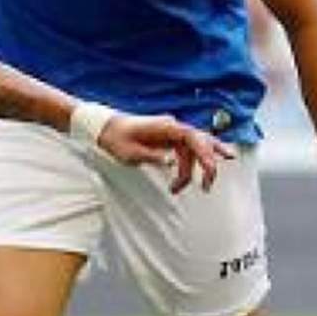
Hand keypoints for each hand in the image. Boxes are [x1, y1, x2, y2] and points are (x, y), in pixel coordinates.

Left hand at [98, 115, 232, 193]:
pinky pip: (185, 154)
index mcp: (165, 126)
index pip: (193, 137)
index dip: (205, 151)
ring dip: (188, 172)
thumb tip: (171, 162)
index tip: (209, 168)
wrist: (107, 129)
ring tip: (175, 189)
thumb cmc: (116, 138)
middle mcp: (173, 128)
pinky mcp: (170, 141)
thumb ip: (152, 156)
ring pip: (192, 153)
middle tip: (207, 185)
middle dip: (207, 164)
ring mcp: (173, 134)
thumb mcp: (130, 152)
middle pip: (200, 143)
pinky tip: (191, 178)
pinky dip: (186, 168)